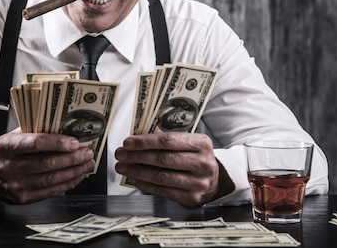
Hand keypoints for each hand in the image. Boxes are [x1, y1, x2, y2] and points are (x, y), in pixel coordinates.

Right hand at [0, 131, 94, 203]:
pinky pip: (50, 191)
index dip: (57, 143)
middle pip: (46, 163)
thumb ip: (35, 131)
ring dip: (74, 171)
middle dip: (72, 158)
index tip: (75, 142)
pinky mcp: (22, 198)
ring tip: (86, 164)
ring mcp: (14, 185)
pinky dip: (67, 183)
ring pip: (51, 179)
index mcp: (5, 146)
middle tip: (87, 153)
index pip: (35, 143)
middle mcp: (7, 167)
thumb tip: (66, 127)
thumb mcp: (15, 136)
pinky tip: (77, 175)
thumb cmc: (8, 151)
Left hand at [114, 132, 233, 207]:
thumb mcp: (189, 143)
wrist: (215, 180)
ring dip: (137, 171)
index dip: (145, 141)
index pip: (168, 140)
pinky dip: (145, 185)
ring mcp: (198, 182)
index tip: (128, 142)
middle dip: (137, 156)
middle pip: (163, 159)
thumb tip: (136, 141)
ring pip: (160, 176)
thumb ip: (168, 141)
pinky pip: (162, 191)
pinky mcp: (191, 198)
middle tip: (121, 154)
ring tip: (122, 167)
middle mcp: (202, 163)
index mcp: (201, 143)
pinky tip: (134, 179)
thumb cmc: (195, 157)